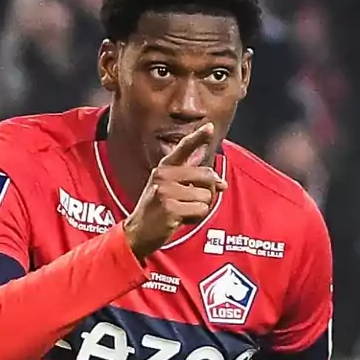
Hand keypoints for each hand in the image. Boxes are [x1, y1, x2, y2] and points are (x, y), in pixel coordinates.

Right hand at [123, 123, 226, 259]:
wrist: (137, 233)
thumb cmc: (158, 210)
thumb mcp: (170, 189)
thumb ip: (194, 181)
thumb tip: (222, 183)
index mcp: (164, 168)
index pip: (183, 148)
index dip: (198, 137)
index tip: (210, 126)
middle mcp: (163, 175)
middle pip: (206, 176)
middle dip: (208, 191)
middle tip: (193, 202)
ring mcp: (165, 191)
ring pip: (206, 196)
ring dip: (200, 208)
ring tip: (182, 212)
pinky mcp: (170, 209)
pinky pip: (201, 210)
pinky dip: (195, 219)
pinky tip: (180, 220)